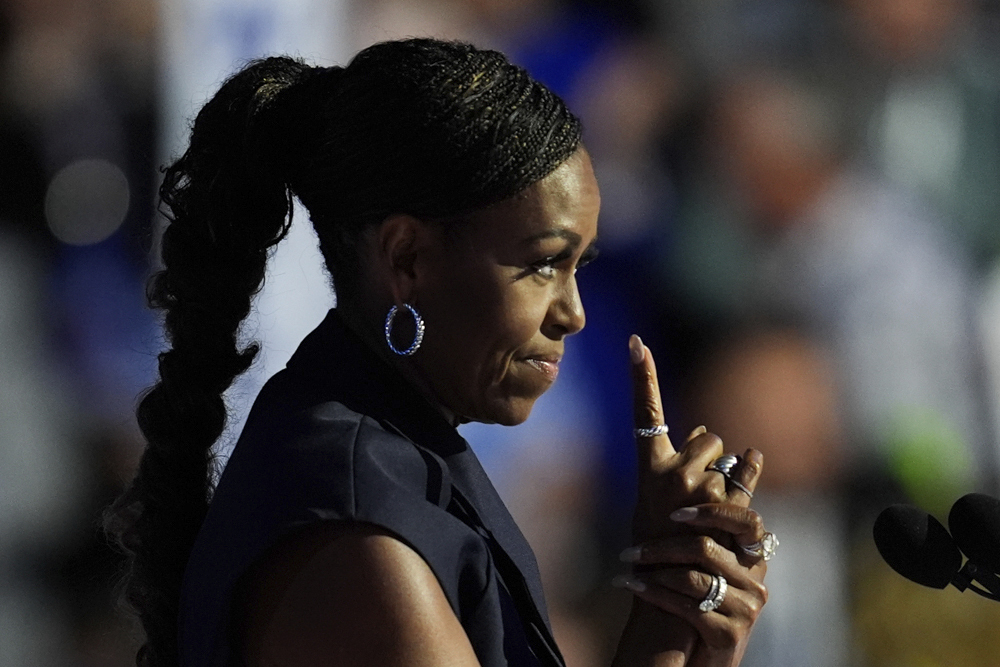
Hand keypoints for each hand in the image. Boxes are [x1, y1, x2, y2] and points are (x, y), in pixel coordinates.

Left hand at [617, 505, 768, 665]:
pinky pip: (684, 605)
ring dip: (652, 570)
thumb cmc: (700, 603)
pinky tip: (631, 584)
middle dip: (661, 546)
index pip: (748, 521)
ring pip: (691, 577)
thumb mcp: (711, 568)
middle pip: (706, 547)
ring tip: (627, 566)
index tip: (674, 513)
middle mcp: (756, 581)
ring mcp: (746, 608)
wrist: (705, 660)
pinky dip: (652, 592)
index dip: (712, 512)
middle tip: (631, 549)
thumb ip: (707, 532)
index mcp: (754, 558)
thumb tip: (680, 489)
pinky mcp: (729, 633)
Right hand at [628, 335, 760, 542]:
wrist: (667, 591)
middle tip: (694, 490)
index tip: (637, 342)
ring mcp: (702, 490)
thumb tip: (707, 428)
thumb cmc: (657, 545)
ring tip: (705, 516)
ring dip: (723, 480)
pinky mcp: (728, 508)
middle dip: (708, 456)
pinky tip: (754, 458)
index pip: (644, 413)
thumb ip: (682, 463)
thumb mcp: (657, 500)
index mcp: (649, 468)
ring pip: (727, 464)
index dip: (642, 376)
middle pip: (708, 439)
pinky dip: (749, 473)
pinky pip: (745, 478)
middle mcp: (674, 473)